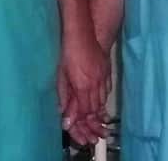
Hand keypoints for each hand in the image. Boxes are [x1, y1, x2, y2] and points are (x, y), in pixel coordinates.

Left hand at [58, 30, 110, 144]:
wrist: (82, 32)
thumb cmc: (68, 52)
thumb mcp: (61, 75)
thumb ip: (64, 96)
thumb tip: (64, 113)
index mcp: (82, 85)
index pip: (83, 111)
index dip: (80, 123)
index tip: (79, 131)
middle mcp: (95, 83)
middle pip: (94, 109)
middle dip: (92, 123)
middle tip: (93, 135)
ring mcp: (103, 77)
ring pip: (102, 101)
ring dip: (98, 113)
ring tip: (98, 125)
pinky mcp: (107, 71)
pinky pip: (107, 90)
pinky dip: (103, 100)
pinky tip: (101, 104)